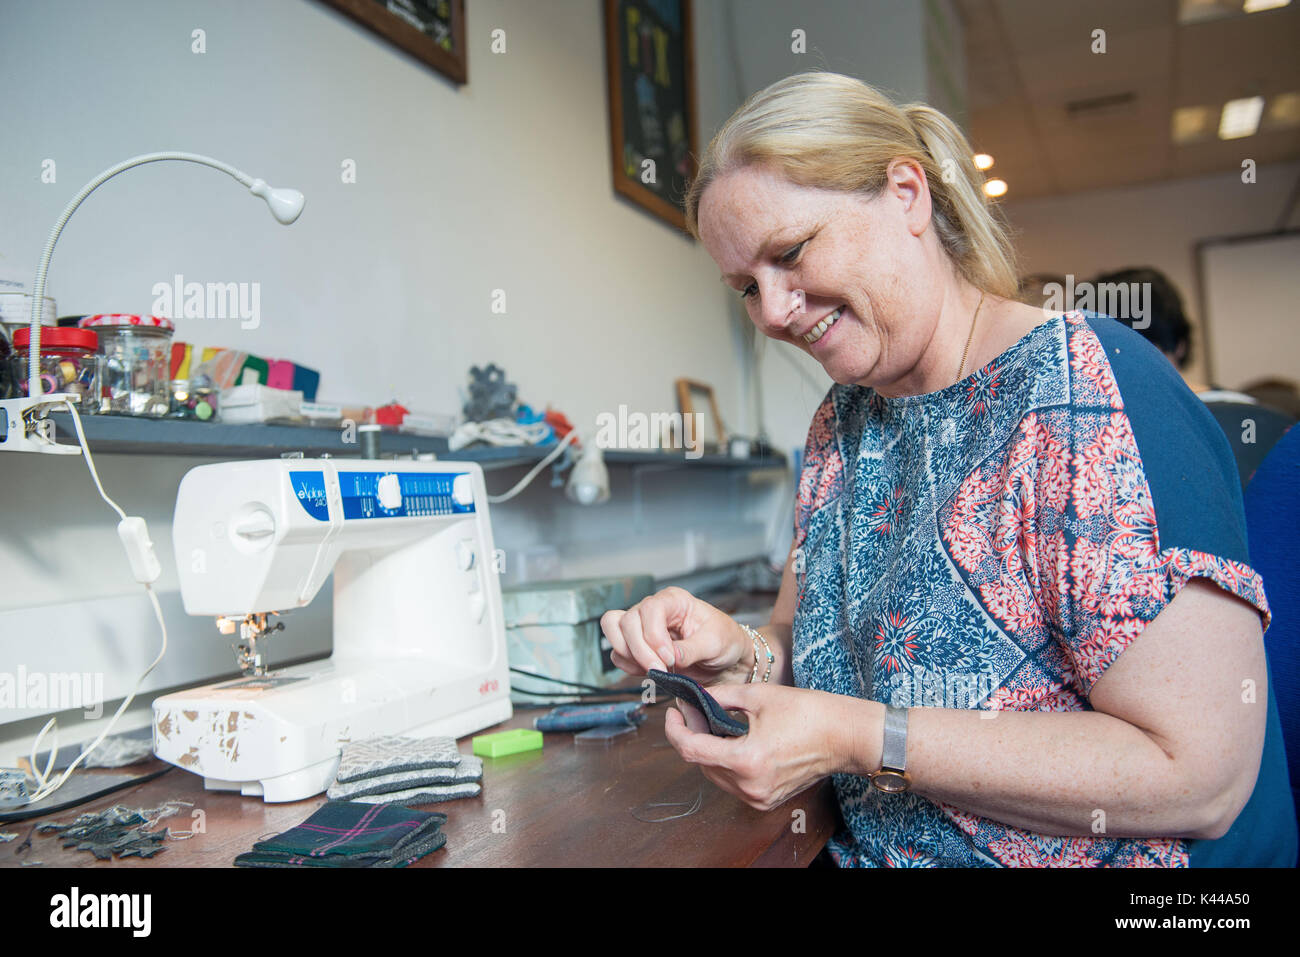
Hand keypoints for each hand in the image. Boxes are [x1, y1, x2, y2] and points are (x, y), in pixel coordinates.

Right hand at [600, 586, 748, 684]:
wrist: (725, 661)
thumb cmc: (724, 642)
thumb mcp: (716, 643)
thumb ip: (692, 649)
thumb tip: (669, 656)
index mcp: (674, 600)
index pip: (649, 609)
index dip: (653, 635)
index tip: (670, 658)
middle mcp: (653, 610)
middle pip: (626, 621)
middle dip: (640, 650)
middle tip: (662, 670)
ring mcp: (642, 627)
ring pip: (615, 633)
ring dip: (630, 656)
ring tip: (655, 670)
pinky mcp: (637, 646)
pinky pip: (618, 653)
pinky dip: (628, 665)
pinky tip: (649, 671)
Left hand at [663, 682, 877, 811]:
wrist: (845, 736)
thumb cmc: (808, 712)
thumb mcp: (758, 695)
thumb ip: (720, 697)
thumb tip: (694, 698)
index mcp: (746, 760)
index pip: (691, 749)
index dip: (675, 729)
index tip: (673, 712)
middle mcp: (750, 787)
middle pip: (701, 763)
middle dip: (693, 735)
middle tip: (693, 710)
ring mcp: (759, 798)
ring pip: (715, 775)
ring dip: (709, 750)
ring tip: (713, 724)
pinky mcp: (766, 800)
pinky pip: (733, 782)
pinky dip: (726, 762)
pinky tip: (733, 741)